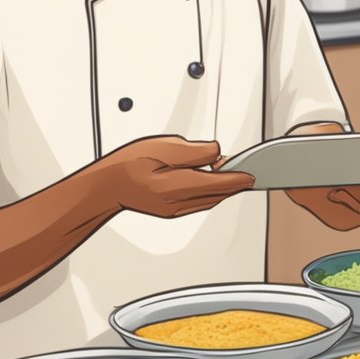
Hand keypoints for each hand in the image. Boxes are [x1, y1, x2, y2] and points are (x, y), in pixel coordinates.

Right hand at [94, 136, 254, 218]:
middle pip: (218, 195)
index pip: (218, 185)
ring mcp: (175, 210)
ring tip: (227, 170)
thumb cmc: (128, 165)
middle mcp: (177, 203)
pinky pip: (201, 203)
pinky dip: (211, 192)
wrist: (106, 186)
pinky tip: (211, 181)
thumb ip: (192, 151)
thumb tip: (216, 153)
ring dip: (223, 187)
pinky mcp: (173, 211)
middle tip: (243, 166)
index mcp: (175, 187)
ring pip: (211, 200)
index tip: (253, 173)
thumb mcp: (161, 147)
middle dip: (233, 181)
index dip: (239, 178)